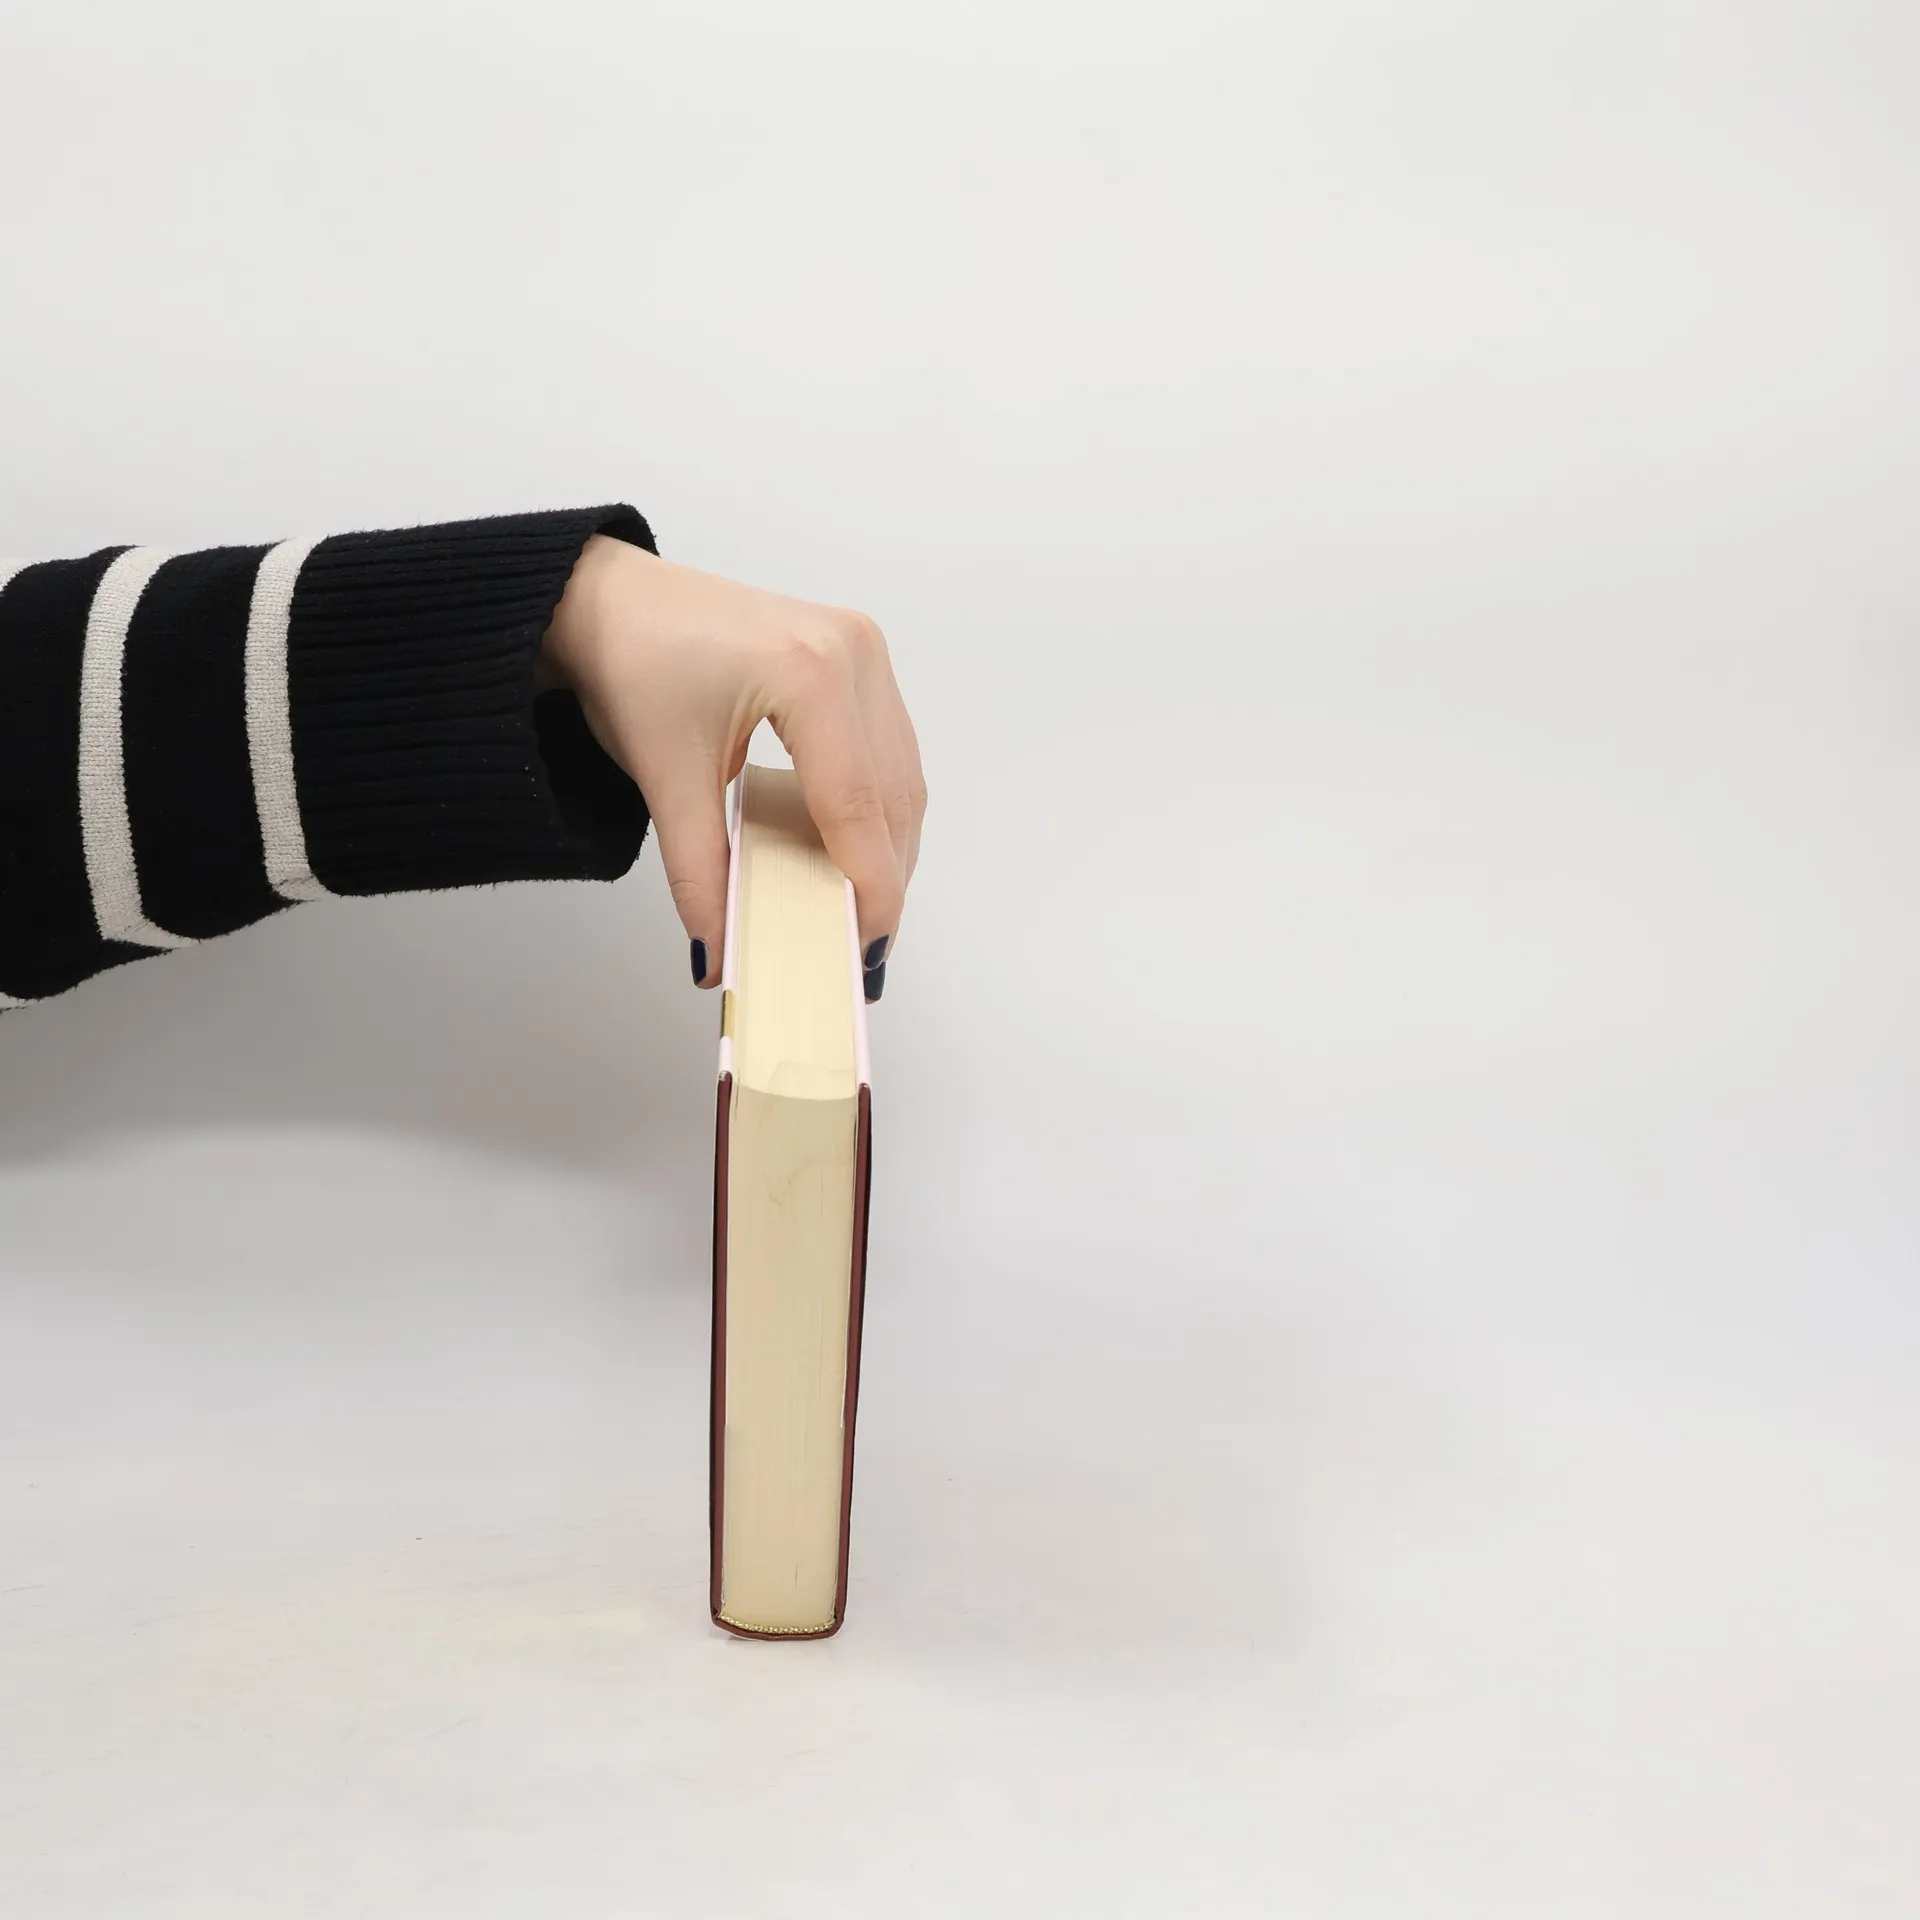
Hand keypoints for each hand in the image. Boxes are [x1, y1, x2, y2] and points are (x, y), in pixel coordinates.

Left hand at [540, 535, 926, 997]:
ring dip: (889, 845)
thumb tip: (717, 953)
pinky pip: (890, 750)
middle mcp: (852, 652)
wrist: (612, 599)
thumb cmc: (633, 664)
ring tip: (861, 908)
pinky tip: (856, 850)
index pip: (856, 804)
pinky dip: (880, 808)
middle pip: (893, 795)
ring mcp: (863, 649)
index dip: (868, 885)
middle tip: (861, 946)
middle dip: (883, 876)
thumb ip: (698, 872)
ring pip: (903, 776)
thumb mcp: (664, 776)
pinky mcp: (860, 656)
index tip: (864, 948)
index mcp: (807, 672)